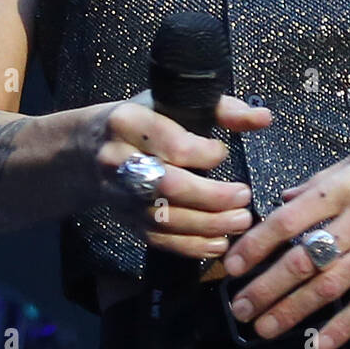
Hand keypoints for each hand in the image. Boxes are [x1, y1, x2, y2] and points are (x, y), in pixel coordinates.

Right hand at [90, 92, 271, 259]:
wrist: (87, 149)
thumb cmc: (141, 121)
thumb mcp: (173, 103)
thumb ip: (221, 109)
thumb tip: (263, 118)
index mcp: (128, 122)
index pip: (172, 143)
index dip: (204, 153)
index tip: (224, 153)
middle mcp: (117, 160)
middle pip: (167, 185)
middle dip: (211, 196)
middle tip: (244, 197)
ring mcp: (118, 195)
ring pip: (164, 217)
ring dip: (207, 225)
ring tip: (240, 221)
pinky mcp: (125, 220)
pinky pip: (158, 239)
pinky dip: (191, 245)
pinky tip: (218, 242)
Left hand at [221, 123, 349, 348]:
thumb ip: (325, 179)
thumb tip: (286, 199)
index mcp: (346, 184)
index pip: (288, 220)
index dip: (256, 245)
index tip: (232, 264)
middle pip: (303, 259)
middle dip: (266, 287)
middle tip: (239, 308)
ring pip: (331, 286)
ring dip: (293, 311)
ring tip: (264, 329)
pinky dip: (344, 326)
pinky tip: (320, 344)